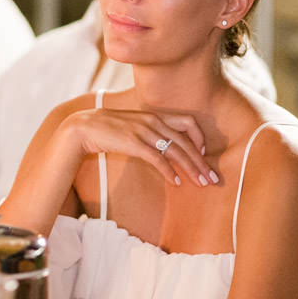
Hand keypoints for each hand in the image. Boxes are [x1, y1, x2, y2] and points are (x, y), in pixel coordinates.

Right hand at [61, 108, 217, 187]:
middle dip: (201, 162)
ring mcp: (144, 131)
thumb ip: (151, 132)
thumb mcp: (135, 126)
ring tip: (200, 183)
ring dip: (191, 169)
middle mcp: (153, 121)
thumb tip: (166, 148)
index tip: (204, 155)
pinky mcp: (134, 143)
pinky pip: (158, 159)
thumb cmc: (110, 129)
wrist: (85, 127)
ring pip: (176, 151)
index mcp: (156, 115)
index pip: (188, 122)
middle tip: (212, 178)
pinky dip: (169, 171)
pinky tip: (176, 182)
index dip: (200, 138)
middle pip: (186, 141)